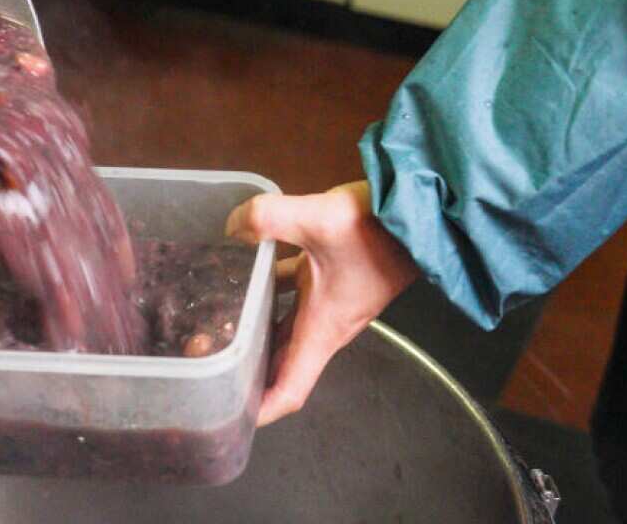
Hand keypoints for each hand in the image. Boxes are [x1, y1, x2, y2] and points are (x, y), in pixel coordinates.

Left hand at [225, 181, 419, 425]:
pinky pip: (291, 295)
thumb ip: (268, 219)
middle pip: (280, 364)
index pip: (290, 390)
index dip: (260, 410)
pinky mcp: (329, 276)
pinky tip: (244, 267)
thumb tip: (232, 227)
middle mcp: (325, 324)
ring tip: (214, 321)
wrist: (418, 211)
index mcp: (322, 329)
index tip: (228, 416)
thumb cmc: (378, 228)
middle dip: (246, 372)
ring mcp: (328, 301)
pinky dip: (268, 291)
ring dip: (253, 332)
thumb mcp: (319, 219)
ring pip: (283, 329)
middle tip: (208, 364)